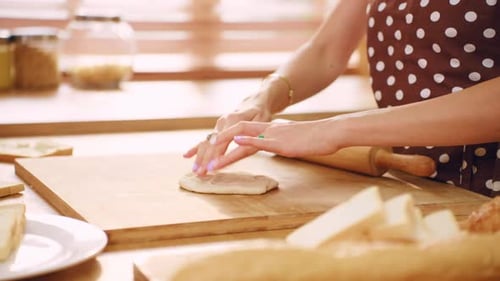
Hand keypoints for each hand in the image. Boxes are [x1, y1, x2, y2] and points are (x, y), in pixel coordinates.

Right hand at [183, 93, 272, 175]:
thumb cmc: (261, 114)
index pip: (222, 142)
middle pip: (211, 144)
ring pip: (206, 142)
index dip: (215, 156)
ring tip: (194, 170)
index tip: (211, 168)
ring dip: (199, 157)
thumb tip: (239, 143)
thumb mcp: (261, 122)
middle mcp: (223, 122)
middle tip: (199, 173)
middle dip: (204, 159)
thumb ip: (251, 132)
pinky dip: (196, 148)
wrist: (256, 102)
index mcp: (233, 121)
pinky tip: (186, 155)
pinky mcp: (217, 128)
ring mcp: (218, 124)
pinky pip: (205, 139)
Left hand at [210, 119, 341, 170]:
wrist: (330, 132)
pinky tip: (234, 145)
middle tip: (196, 162)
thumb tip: (262, 145)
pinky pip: (261, 141)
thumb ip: (273, 141)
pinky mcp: (282, 142)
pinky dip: (246, 143)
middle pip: (232, 133)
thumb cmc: (313, 139)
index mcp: (266, 130)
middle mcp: (265, 130)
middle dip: (212, 147)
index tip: (205, 153)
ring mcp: (272, 134)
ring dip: (223, 151)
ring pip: (242, 138)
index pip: (237, 132)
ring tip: (208, 165)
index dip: (219, 142)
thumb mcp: (288, 141)